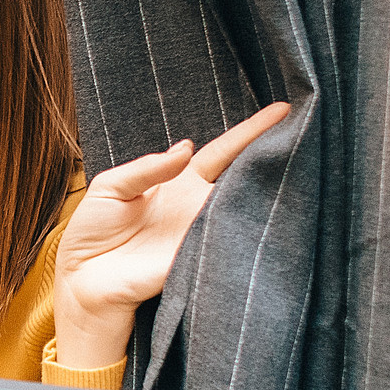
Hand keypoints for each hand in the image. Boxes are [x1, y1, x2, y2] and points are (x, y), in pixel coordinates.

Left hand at [52, 101, 291, 369]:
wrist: (82, 279)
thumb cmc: (93, 233)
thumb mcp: (110, 186)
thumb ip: (147, 167)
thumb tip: (186, 147)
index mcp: (180, 183)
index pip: (223, 152)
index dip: (250, 132)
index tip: (282, 110)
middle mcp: (199, 206)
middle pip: (245, 176)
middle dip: (274, 155)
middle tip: (307, 131)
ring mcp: (203, 233)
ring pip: (248, 206)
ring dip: (272, 187)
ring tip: (305, 157)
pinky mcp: (199, 259)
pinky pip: (231, 240)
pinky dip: (250, 225)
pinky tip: (274, 206)